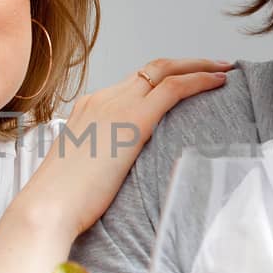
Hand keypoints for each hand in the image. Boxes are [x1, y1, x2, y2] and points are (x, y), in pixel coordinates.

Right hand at [16, 57, 232, 239]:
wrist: (47, 209)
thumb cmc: (62, 202)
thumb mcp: (83, 171)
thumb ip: (102, 161)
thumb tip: (119, 172)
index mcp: (88, 109)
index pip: (133, 83)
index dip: (163, 78)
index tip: (184, 81)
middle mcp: (101, 99)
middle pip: (151, 69)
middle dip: (186, 63)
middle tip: (216, 65)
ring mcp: (116, 106)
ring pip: (164, 70)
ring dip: (198, 66)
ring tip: (224, 69)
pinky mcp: (133, 121)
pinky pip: (173, 88)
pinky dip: (199, 80)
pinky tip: (219, 82)